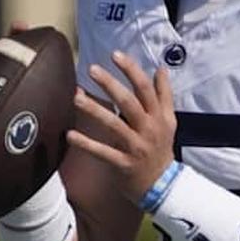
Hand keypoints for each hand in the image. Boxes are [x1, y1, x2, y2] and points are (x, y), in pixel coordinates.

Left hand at [67, 51, 175, 204]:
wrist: (163, 186)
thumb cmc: (161, 149)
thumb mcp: (169, 121)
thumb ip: (164, 94)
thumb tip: (161, 69)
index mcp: (159, 116)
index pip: (145, 88)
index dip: (131, 70)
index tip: (115, 54)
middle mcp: (148, 129)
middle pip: (129, 102)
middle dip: (111, 84)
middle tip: (92, 69)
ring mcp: (136, 147)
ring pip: (113, 125)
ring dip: (94, 110)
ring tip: (76, 97)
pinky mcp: (123, 164)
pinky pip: (102, 152)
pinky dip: (86, 144)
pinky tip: (70, 135)